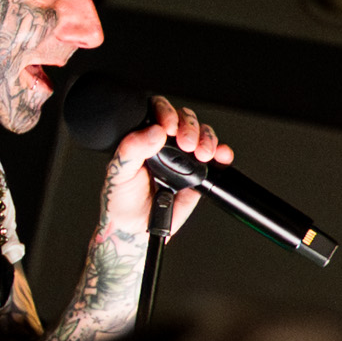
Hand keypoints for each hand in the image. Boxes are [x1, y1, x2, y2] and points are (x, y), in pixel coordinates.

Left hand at [100, 95, 232, 237]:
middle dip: (190, 127)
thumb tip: (154, 132)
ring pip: (201, 134)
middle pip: (184, 119)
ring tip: (202, 153)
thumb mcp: (119, 173)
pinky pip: (215, 157)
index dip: (166, 112)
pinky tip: (221, 155)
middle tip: (186, 144)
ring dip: (207, 138)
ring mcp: (182, 157)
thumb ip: (132, 150)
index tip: (168, 127)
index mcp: (142, 137)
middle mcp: (164, 144)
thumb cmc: (121, 200)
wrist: (135, 229)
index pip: (157, 112)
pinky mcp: (197, 173)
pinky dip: (222, 152)